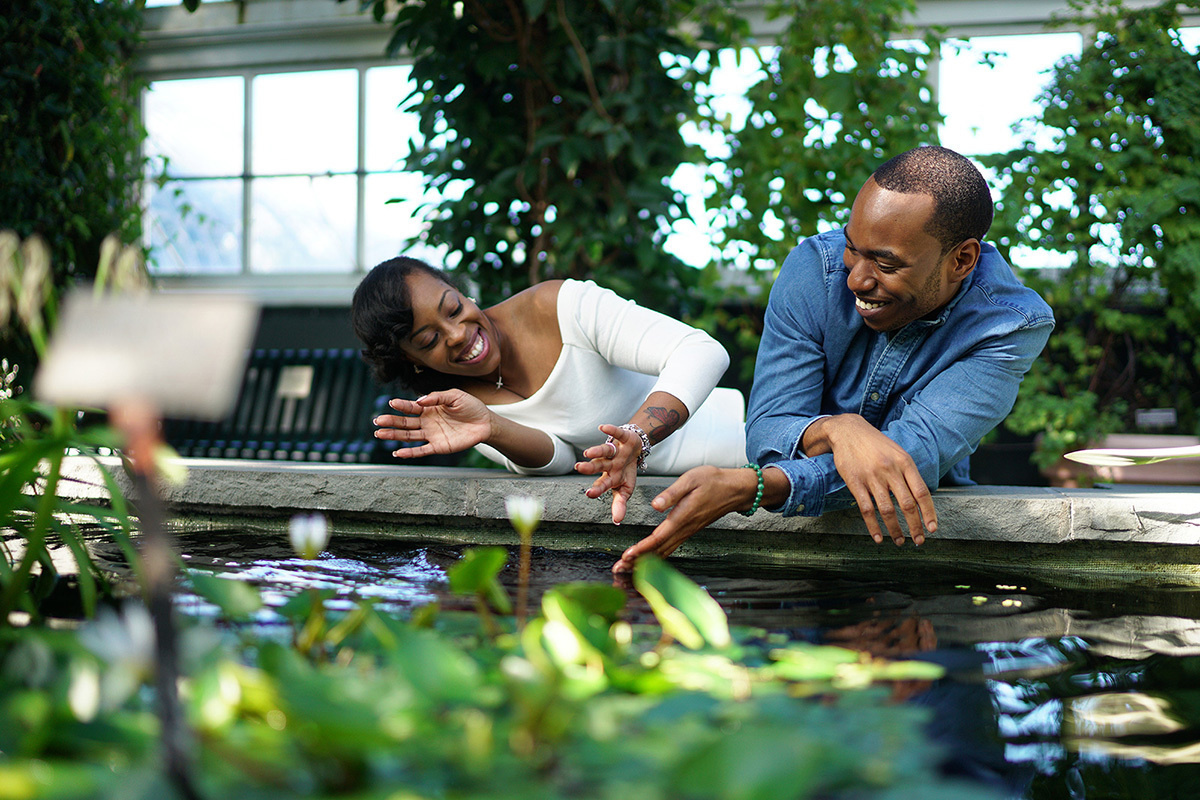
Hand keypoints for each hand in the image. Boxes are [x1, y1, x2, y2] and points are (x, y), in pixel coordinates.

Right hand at [373, 390, 492, 457]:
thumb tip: (419, 400)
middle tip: (378, 421)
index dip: (401, 405)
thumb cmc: (471, 407)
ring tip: (380, 434)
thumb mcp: (455, 395)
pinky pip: (421, 450)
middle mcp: (427, 422)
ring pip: (408, 435)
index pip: (411, 407)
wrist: (486, 422)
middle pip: (405, 422)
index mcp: (429, 408)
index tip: (391, 403)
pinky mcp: (438, 446)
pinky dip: (409, 453)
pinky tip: (398, 452)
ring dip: (394, 435)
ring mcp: (431, 435)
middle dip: (391, 421)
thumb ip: (437, 396)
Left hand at [575, 424, 640, 523]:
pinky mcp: (623, 438)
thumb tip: (617, 522)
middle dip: (589, 468)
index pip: (601, 484)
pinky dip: (611, 430)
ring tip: (588, 453)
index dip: (596, 489)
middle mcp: (609, 464)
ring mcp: (615, 451)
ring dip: (597, 452)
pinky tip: (602, 427)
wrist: (636, 449)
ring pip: (604, 451)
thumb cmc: (626, 471)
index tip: (588, 493)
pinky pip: (616, 433)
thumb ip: (620, 504)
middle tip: (578, 468)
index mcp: (610, 477)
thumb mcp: (626, 489)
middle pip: (598, 466)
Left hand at [611, 465, 758, 572]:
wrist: (735, 489)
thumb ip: (672, 493)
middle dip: (638, 561)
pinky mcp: (689, 530)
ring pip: (664, 551)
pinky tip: (649, 559)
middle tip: (619, 569)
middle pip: (658, 550)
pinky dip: (657, 555)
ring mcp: (688, 531)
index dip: (641, 549)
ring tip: (628, 568)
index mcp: (682, 516)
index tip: (627, 556)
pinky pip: (671, 547)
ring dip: (645, 561)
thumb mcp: (691, 479)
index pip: (658, 538)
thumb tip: (655, 505)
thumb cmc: (713, 481)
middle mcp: (684, 528)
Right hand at [807, 415, 935, 546]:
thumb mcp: (897, 452)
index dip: (929, 513)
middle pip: (907, 504)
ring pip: (887, 510)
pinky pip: (866, 509)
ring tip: (899, 542)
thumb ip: (908, 473)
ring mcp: (872, 477)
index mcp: (905, 462)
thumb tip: (920, 498)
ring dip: (894, 530)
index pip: (922, 492)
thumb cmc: (875, 444)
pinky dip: (873, 526)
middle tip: (918, 541)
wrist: (848, 431)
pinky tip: (878, 537)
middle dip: (915, 526)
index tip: (932, 529)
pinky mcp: (855, 482)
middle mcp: (890, 470)